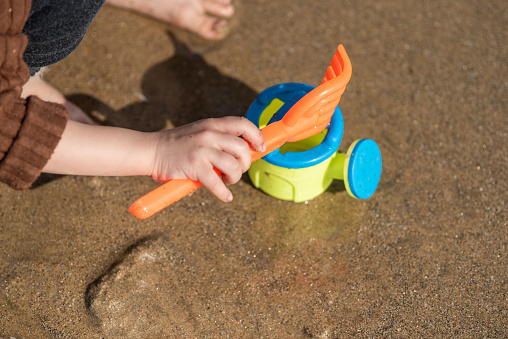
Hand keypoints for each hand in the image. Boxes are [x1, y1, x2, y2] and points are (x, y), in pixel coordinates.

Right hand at [150, 117, 265, 201]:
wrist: (152, 151)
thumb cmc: (177, 145)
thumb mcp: (200, 133)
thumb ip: (218, 139)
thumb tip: (243, 153)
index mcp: (212, 124)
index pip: (243, 124)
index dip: (257, 136)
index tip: (260, 148)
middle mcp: (210, 134)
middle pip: (243, 148)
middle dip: (246, 163)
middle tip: (238, 170)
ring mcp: (202, 149)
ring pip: (234, 166)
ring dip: (235, 178)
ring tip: (228, 181)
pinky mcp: (195, 166)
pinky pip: (217, 183)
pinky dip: (224, 193)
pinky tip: (225, 196)